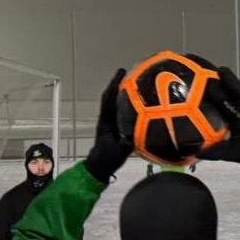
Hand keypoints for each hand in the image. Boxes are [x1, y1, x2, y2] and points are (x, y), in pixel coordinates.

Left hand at [84, 69, 131, 183]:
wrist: (99, 168)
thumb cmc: (106, 159)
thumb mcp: (118, 152)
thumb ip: (126, 143)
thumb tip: (137, 133)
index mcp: (106, 121)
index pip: (109, 98)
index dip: (114, 84)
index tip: (122, 72)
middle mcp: (107, 118)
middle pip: (112, 96)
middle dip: (119, 83)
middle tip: (131, 72)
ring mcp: (110, 122)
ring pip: (116, 102)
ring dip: (124, 91)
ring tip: (136, 82)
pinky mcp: (115, 126)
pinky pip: (122, 110)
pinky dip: (128, 102)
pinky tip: (139, 101)